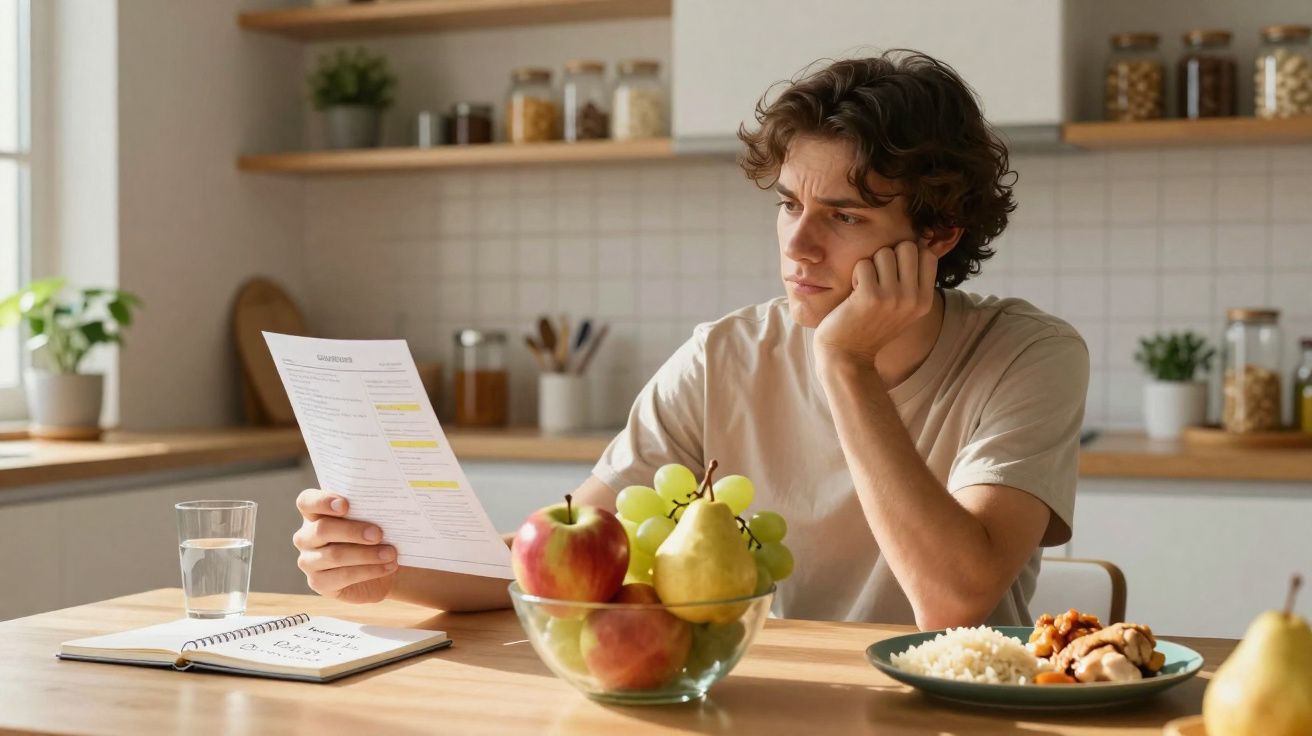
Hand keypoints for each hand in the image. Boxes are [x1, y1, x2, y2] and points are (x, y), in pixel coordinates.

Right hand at [293, 489, 398, 603]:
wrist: (383, 566)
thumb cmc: (375, 534)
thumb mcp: (372, 519)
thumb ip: (369, 510)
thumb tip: (387, 504)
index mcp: (315, 513)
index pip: (306, 502)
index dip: (322, 501)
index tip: (345, 505)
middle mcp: (306, 536)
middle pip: (321, 529)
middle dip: (352, 531)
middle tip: (378, 534)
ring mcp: (308, 561)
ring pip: (334, 555)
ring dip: (366, 554)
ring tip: (390, 553)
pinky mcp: (319, 583)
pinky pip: (343, 576)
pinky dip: (369, 571)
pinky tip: (388, 566)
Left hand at [813, 241, 937, 364]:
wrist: (847, 356)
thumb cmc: (870, 326)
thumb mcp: (902, 308)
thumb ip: (913, 281)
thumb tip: (922, 240)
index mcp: (924, 301)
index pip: (927, 255)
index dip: (906, 255)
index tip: (892, 273)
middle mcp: (913, 299)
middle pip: (907, 247)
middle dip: (888, 256)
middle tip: (877, 278)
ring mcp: (893, 298)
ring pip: (884, 253)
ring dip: (870, 266)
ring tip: (864, 286)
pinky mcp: (870, 296)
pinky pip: (863, 264)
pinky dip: (855, 275)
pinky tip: (853, 293)